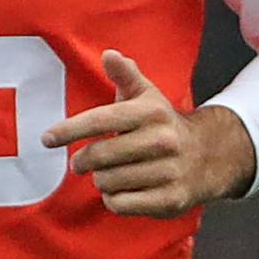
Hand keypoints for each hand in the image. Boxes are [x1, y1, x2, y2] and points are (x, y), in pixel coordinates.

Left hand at [43, 51, 254, 217]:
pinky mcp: (170, 199)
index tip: (46, 139)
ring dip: (101, 180)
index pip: (101, 120)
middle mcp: (163, 140)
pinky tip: (124, 189)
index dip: (70, 130)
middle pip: (98, 156)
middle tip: (82, 162)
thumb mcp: (147, 97)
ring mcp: (169, 171)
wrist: (212, 156)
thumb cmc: (163, 124)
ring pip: (106, 182)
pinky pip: (120, 204)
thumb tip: (109, 54)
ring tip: (113, 172)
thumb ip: (125, 76)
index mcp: (152, 112)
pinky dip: (114, 200)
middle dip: (83, 161)